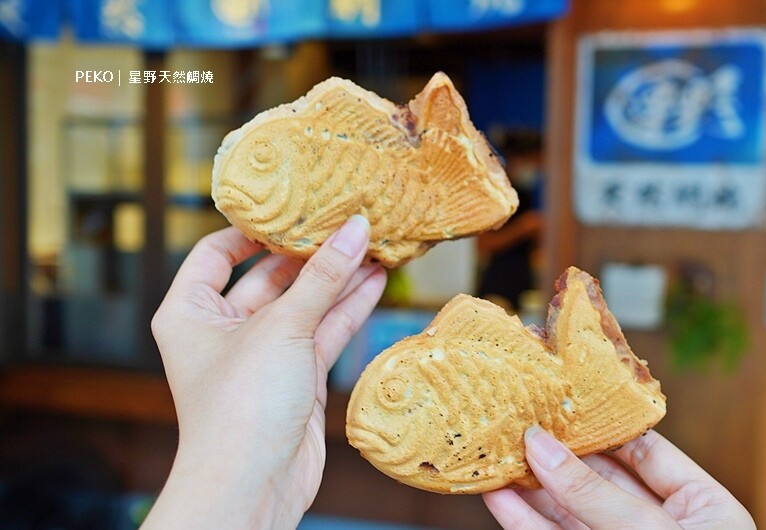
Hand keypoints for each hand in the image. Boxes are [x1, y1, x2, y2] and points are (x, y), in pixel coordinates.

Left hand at [142, 216, 385, 529]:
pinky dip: (347, 307)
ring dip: (337, 277)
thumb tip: (355, 229)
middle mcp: (223, 329)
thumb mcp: (280, 327)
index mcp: (190, 311)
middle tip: (346, 221)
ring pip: (303, 303)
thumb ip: (322, 277)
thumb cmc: (240, 405)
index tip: (292, 207)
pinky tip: (375, 280)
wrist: (253, 485)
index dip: (253, 229)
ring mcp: (263, 353)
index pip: (217, 253)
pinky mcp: (295, 375)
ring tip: (373, 243)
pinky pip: (322, 330)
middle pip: (269, 276)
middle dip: (309, 252)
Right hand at [483, 428, 754, 529]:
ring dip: (529, 484)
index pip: (644, 450)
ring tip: (495, 453)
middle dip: (556, 452)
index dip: (600, 424)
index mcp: (701, 509)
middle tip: (516, 423)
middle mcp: (658, 528)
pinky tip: (497, 495)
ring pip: (567, 510)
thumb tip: (541, 444)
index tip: (558, 400)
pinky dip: (522, 520)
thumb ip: (595, 493)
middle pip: (598, 477)